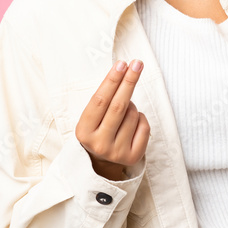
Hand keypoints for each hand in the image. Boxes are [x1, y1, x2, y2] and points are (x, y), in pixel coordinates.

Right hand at [75, 59, 150, 180]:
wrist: (101, 163)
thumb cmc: (98, 130)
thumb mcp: (91, 117)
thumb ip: (104, 99)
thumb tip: (124, 70)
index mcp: (83, 132)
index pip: (100, 101)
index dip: (112, 81)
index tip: (121, 64)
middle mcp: (99, 144)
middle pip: (119, 106)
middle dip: (129, 82)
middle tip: (137, 64)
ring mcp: (116, 152)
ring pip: (133, 115)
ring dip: (132, 105)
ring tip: (124, 110)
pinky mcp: (133, 157)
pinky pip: (144, 127)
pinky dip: (141, 118)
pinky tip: (133, 122)